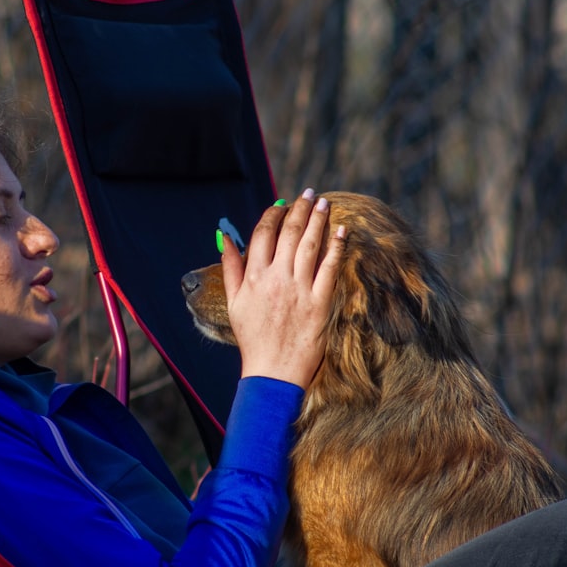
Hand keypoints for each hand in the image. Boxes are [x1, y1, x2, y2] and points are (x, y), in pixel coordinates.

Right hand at [221, 188, 344, 388]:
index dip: (274, 215)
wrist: (273, 371)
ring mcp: (299, 290)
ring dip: (318, 220)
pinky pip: (329, 268)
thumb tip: (225, 238)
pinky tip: (341, 231)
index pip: (263, 234)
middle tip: (309, 194)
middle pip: (289, 234)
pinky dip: (336, 247)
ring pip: (310, 245)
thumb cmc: (252, 337)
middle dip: (300, 210)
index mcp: (253, 277)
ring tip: (324, 204)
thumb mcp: (234, 302)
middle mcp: (276, 279)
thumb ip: (230, 268)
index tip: (283, 204)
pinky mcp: (320, 303)